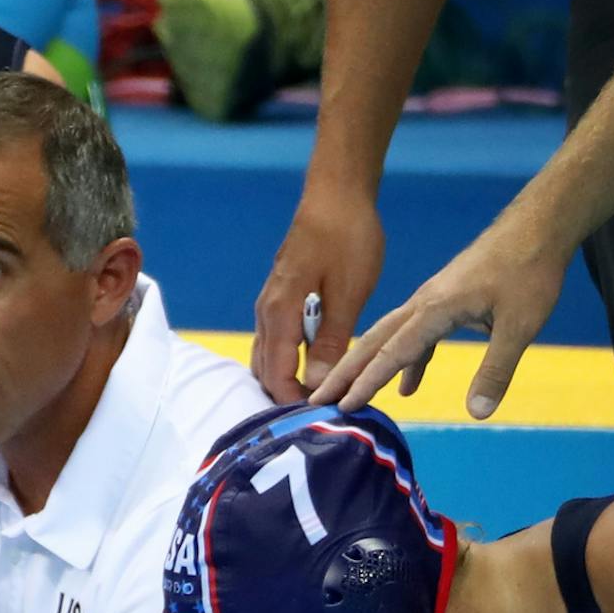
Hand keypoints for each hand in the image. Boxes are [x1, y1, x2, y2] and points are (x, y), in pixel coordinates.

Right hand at [252, 183, 385, 401]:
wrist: (336, 194)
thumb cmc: (347, 238)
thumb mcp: (349, 292)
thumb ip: (331, 340)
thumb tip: (319, 384)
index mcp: (279, 314)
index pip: (276, 374)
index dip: (294, 401)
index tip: (321, 418)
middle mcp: (266, 313)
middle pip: (264, 370)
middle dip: (286, 396)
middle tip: (322, 413)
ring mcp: (269, 304)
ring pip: (267, 356)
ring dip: (286, 378)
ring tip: (317, 394)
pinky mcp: (280, 297)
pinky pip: (274, 340)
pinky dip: (287, 360)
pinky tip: (313, 363)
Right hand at [313, 211, 569, 417]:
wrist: (540, 224)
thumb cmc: (531, 269)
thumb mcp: (521, 324)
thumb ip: (496, 370)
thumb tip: (477, 414)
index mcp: (434, 308)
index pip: (392, 353)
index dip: (366, 383)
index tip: (341, 408)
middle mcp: (423, 303)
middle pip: (374, 342)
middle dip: (345, 373)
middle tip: (317, 401)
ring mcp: (431, 300)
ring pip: (388, 338)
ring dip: (367, 367)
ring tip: (348, 395)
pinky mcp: (444, 300)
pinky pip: (414, 335)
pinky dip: (406, 361)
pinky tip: (408, 387)